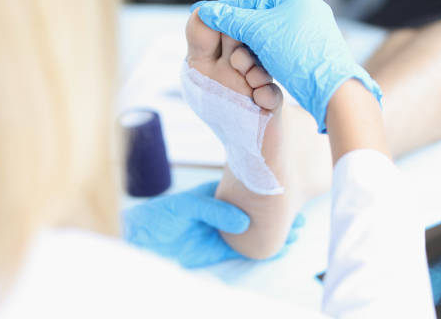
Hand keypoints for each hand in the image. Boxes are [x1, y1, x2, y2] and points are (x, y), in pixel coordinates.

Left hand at [122, 181, 305, 267]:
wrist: (140, 241)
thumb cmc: (158, 216)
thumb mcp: (184, 207)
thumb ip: (212, 211)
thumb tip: (243, 222)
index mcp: (215, 194)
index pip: (246, 190)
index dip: (266, 191)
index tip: (286, 191)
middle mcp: (222, 212)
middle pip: (256, 211)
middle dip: (277, 213)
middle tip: (300, 215)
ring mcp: (221, 231)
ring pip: (254, 232)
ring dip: (274, 233)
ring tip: (297, 233)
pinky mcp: (217, 250)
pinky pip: (244, 250)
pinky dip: (261, 250)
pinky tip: (277, 249)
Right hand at [192, 0, 381, 132]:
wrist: (329, 89)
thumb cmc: (297, 54)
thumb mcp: (258, 32)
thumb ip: (230, 19)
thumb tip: (206, 11)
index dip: (228, 10)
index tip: (207, 18)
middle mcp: (307, 10)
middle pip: (260, 19)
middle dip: (241, 35)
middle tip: (222, 45)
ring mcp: (310, 32)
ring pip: (269, 38)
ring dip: (252, 50)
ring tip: (241, 63)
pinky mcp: (310, 53)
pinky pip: (281, 51)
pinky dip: (267, 59)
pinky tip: (258, 70)